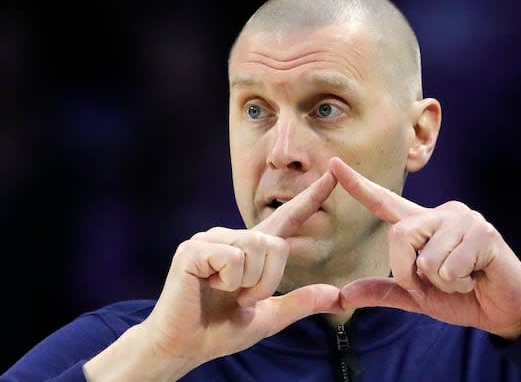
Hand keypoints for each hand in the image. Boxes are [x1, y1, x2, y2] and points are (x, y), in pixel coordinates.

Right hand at [85, 171, 342, 380]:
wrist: (183, 347)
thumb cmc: (219, 330)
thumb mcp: (268, 318)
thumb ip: (300, 304)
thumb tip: (337, 295)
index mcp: (251, 250)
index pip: (287, 218)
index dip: (311, 197)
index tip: (334, 173)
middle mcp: (231, 237)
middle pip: (275, 244)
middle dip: (268, 281)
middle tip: (243, 299)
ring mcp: (210, 240)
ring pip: (257, 249)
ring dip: (248, 284)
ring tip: (223, 292)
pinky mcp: (193, 250)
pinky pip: (233, 259)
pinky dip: (229, 282)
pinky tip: (207, 287)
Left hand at [330, 157, 520, 339]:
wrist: (505, 311)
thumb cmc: (462, 297)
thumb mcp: (417, 297)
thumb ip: (384, 291)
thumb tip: (343, 295)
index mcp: (423, 225)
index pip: (384, 202)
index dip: (358, 185)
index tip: (332, 164)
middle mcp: (441, 213)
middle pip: (400, 235)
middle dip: (411, 273)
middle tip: (440, 283)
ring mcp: (464, 219)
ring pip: (427, 258)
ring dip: (442, 283)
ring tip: (464, 278)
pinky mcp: (484, 232)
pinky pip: (450, 267)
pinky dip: (460, 284)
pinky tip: (478, 277)